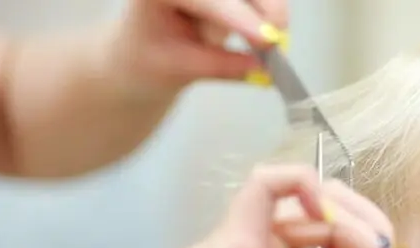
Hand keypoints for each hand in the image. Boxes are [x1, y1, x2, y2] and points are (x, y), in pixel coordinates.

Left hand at [110, 0, 288, 96]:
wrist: (142, 54)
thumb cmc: (150, 59)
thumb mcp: (181, 69)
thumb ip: (223, 67)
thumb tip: (263, 69)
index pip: (204, 0)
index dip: (239, 18)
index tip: (268, 39)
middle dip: (266, 11)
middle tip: (277, 44)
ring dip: (266, 15)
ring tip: (259, 45)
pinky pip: (262, 0)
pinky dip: (270, 14)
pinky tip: (261, 33)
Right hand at [115, 164, 412, 247]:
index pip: (327, 239)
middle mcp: (259, 246)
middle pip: (329, 210)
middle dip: (373, 232)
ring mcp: (247, 235)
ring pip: (313, 194)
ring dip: (357, 216)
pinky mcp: (234, 233)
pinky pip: (273, 183)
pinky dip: (308, 187)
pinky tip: (334, 220)